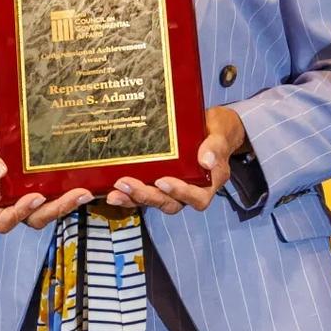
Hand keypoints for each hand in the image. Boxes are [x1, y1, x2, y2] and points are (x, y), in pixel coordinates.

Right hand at [0, 120, 91, 231]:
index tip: (36, 197)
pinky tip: (84, 183)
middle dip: (55, 209)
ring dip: (67, 204)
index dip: (20, 214)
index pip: (4, 220)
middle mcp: (11, 204)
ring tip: (84, 192)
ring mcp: (27, 198)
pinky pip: (55, 197)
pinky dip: (69, 193)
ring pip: (48, 210)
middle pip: (33, 219)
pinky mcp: (41, 189)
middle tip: (75, 195)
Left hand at [111, 106, 247, 213]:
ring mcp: (170, 189)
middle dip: (146, 195)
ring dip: (132, 198)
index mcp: (207, 184)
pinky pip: (142, 193)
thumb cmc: (217, 131)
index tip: (163, 182)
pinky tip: (110, 189)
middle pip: (169, 203)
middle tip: (127, 184)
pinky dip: (127, 193)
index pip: (196, 198)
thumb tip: (207, 161)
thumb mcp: (220, 134)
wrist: (210, 127)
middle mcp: (188, 192)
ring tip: (114, 191)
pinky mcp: (156, 182)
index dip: (180, 193)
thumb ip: (215, 146)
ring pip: (152, 201)